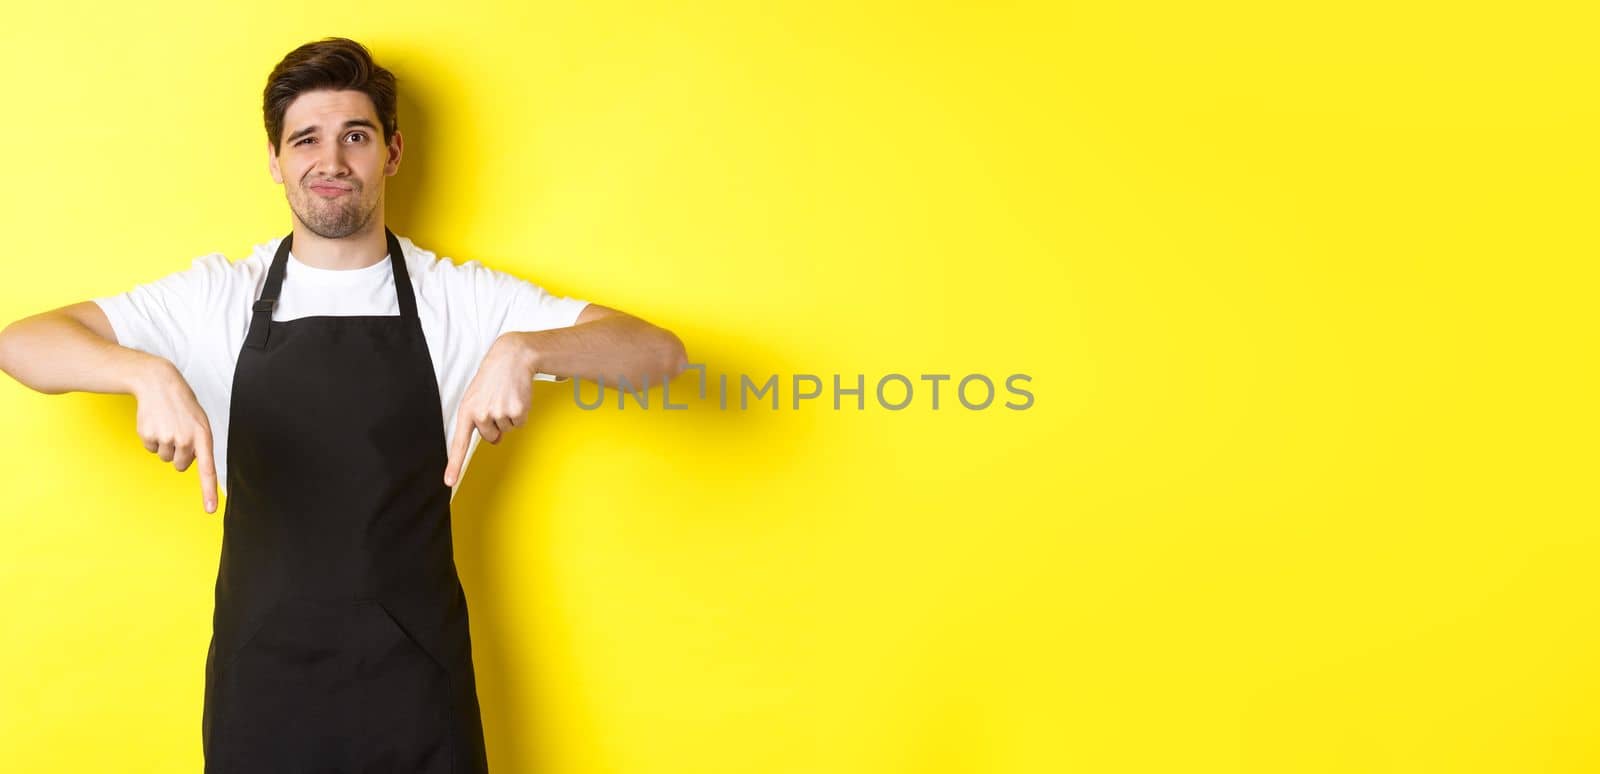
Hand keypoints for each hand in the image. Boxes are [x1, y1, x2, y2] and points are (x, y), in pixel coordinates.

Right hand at [132, 361, 217, 513]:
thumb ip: (199, 443)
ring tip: (167, 424)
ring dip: (165, 445)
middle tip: (178, 433)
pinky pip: (150, 449)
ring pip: (165, 458)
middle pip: (180, 465)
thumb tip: (189, 462)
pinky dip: (152, 439)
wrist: (158, 383)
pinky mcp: (148, 435)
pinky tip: (155, 423)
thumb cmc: (182, 405)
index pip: (208, 469)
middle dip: (179, 454)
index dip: (209, 491)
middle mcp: (185, 439)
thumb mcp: (199, 421)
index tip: (210, 510)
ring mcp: (166, 438)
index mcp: (203, 436)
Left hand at [444, 333, 534, 487]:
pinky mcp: (516, 412)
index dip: (454, 464)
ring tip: (506, 396)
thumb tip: (495, 440)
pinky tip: (517, 397)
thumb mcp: (478, 397)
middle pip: (490, 436)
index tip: (449, 482)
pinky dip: (521, 413)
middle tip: (497, 402)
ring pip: (506, 429)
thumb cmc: (493, 378)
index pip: (459, 443)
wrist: (512, 358)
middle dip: (496, 424)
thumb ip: (479, 420)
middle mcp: (481, 414)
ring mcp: (499, 413)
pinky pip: (519, 424)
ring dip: (509, 415)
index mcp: (466, 410)